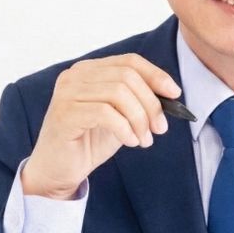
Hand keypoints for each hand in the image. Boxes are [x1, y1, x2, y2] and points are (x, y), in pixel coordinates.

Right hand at [22, 54, 181, 198]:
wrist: (58, 171)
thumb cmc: (89, 142)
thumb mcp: (121, 117)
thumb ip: (138, 101)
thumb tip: (170, 95)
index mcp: (89, 70)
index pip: (130, 61)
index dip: (156, 75)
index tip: (175, 94)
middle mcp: (75, 75)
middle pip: (127, 76)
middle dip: (151, 103)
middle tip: (160, 128)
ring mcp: (67, 93)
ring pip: (119, 93)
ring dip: (140, 119)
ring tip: (144, 139)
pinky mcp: (64, 113)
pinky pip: (105, 113)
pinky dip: (125, 128)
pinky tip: (130, 141)